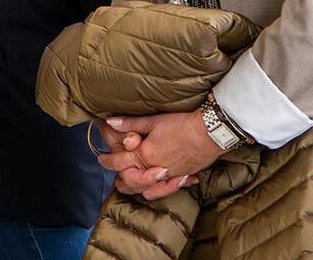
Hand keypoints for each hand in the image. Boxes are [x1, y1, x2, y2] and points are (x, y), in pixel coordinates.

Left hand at [96, 111, 222, 199]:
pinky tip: (163, 182)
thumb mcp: (153, 121)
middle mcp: (156, 169)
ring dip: (141, 188)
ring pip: (151, 191)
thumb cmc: (181, 124)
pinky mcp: (185, 175)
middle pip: (133, 183)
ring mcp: (172, 175)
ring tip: (136, 182)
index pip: (120, 163)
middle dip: (122, 179)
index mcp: (145, 156)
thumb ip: (130, 124)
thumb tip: (110, 122)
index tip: (102, 159)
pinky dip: (163, 188)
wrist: (211, 132)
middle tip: (116, 174)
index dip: (108, 161)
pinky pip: (170, 188)